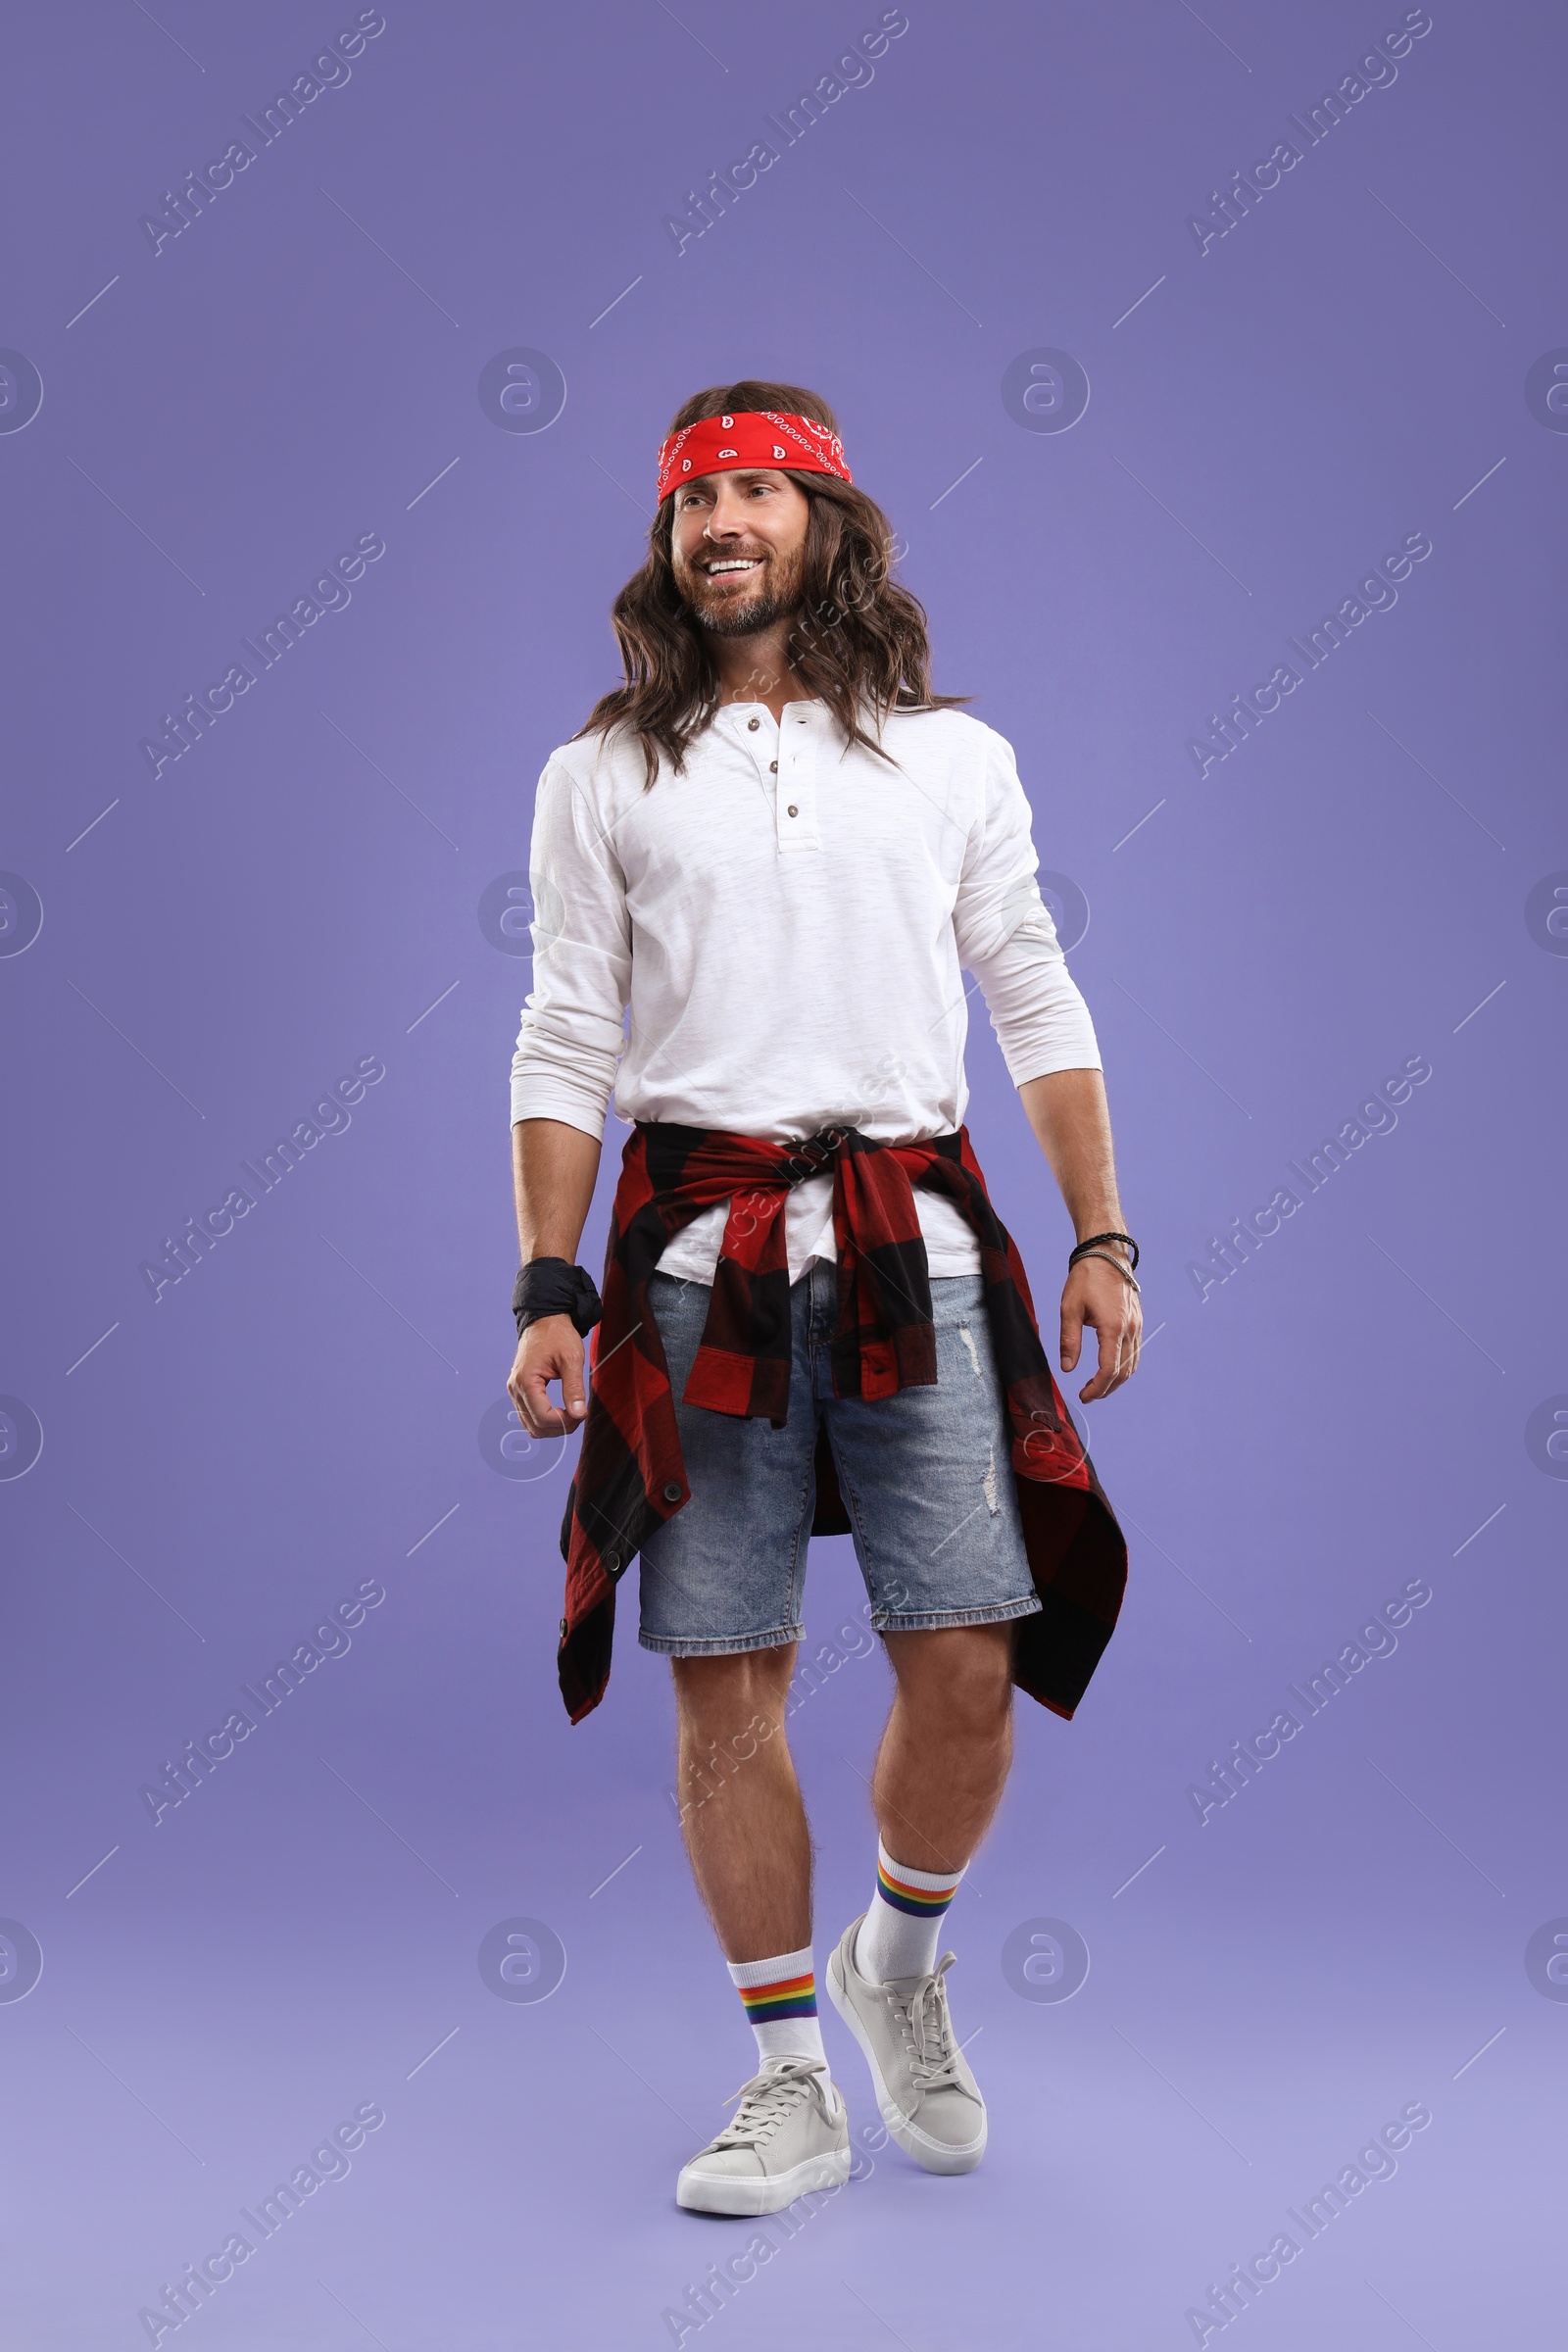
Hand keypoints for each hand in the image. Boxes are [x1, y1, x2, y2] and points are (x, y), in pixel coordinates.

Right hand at [508, 1313, 586, 1436]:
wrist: (545, 1320)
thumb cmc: (558, 1335)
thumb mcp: (572, 1359)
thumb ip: (574, 1388)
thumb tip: (579, 1414)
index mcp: (525, 1381)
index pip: (543, 1418)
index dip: (565, 1421)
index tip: (582, 1412)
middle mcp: (515, 1388)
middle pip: (536, 1426)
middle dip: (560, 1427)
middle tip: (579, 1413)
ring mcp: (515, 1390)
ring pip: (531, 1425)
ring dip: (553, 1426)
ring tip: (572, 1413)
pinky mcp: (519, 1390)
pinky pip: (529, 1416)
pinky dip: (545, 1420)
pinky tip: (561, 1410)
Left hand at [1059, 1257, 1140, 1401]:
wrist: (1106, 1254)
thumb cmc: (1085, 1278)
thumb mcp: (1069, 1309)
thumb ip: (1069, 1341)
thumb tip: (1067, 1368)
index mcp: (1113, 1327)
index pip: (1109, 1369)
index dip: (1097, 1388)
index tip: (1084, 1396)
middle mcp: (1130, 1329)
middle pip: (1123, 1372)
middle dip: (1106, 1388)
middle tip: (1088, 1395)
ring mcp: (1137, 1325)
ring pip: (1132, 1364)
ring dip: (1116, 1380)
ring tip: (1097, 1386)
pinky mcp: (1137, 1321)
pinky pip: (1135, 1352)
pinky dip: (1124, 1366)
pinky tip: (1109, 1368)